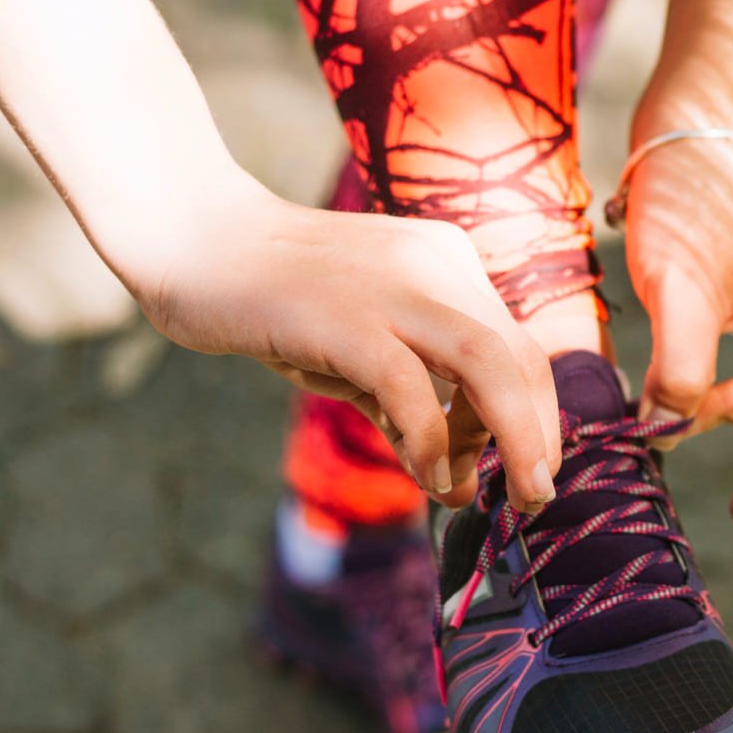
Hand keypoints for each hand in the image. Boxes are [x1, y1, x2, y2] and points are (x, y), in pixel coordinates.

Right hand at [128, 179, 560, 513]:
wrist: (193, 236)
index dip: (537, 416)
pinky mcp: (345, 317)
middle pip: (521, 358)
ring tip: (514, 496)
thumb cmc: (276, 300)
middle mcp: (436, 267)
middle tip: (534, 496)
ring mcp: (394, 288)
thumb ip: (407, 399)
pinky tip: (429, 476)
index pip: (519, 348)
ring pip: (489, 366)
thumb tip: (450, 473)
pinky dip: (431, 441)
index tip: (529, 467)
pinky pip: (410, 387)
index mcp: (449, 265)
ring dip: (515, 439)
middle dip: (539, 436)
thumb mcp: (361, 345)